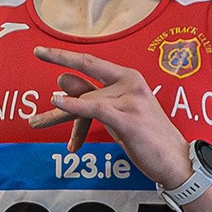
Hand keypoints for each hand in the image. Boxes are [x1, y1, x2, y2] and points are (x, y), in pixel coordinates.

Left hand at [24, 48, 190, 188]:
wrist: (176, 160)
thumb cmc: (148, 138)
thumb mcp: (117, 113)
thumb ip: (92, 96)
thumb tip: (61, 80)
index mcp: (130, 78)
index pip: (91, 62)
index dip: (65, 56)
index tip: (41, 51)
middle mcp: (131, 84)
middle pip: (85, 89)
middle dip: (60, 87)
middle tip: (36, 67)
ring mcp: (131, 100)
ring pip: (86, 103)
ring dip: (58, 116)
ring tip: (35, 122)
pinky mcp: (128, 119)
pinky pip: (94, 109)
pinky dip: (74, 106)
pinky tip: (57, 102)